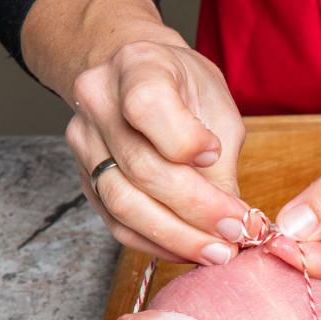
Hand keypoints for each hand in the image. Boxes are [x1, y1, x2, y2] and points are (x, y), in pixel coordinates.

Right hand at [67, 40, 249, 263]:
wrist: (139, 76)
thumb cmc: (186, 89)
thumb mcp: (215, 106)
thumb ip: (221, 161)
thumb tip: (236, 224)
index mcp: (136, 67)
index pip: (147, 107)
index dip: (185, 141)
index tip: (216, 153)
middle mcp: (98, 102)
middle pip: (141, 170)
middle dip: (196, 211)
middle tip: (237, 233)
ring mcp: (84, 142)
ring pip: (124, 204)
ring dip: (177, 237)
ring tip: (218, 252)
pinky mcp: (84, 179)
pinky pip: (116, 223)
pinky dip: (156, 243)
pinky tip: (189, 250)